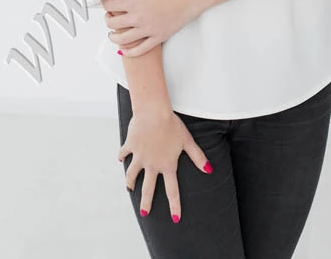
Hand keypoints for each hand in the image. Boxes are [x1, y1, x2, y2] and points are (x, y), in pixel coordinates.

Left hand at [102, 0, 199, 57]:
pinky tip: (125, 49)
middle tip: (109, 15)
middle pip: (113, 23)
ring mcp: (148, 30)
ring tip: (112, 34)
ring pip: (122, 40)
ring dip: (113, 37)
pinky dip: (129, 52)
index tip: (107, 2)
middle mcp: (138, 18)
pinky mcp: (158, 37)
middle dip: (107, 18)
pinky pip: (140, 50)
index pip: (110, 6)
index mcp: (134, 2)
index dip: (105, 3)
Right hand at [120, 107, 212, 221]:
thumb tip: (209, 170)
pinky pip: (124, 153)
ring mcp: (140, 156)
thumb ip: (198, 157)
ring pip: (132, 175)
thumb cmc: (172, 124)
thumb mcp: (187, 141)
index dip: (175, 206)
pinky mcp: (130, 146)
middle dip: (146, 202)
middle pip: (148, 189)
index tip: (176, 219)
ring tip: (129, 188)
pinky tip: (121, 158)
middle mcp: (152, 164)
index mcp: (167, 165)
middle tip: (145, 213)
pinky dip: (122, 155)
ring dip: (130, 182)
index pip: (172, 190)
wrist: (153, 112)